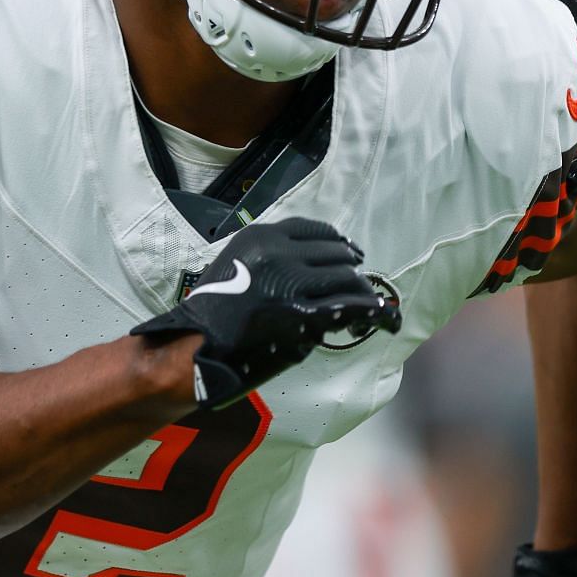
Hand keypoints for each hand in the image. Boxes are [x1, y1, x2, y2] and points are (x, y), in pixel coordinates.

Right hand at [131, 217, 399, 407]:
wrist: (193, 347)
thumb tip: (315, 265)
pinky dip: (372, 310)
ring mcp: (292, 284)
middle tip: (359, 284)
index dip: (338, 241)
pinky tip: (383, 317)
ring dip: (363, 290)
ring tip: (369, 304)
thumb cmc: (212, 312)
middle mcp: (279, 254)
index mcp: (261, 237)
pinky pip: (350, 307)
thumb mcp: (236, 264)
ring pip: (347, 277)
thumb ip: (272, 258)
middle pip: (336, 251)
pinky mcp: (303, 317)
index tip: (351, 253)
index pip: (315, 229)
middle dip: (352, 268)